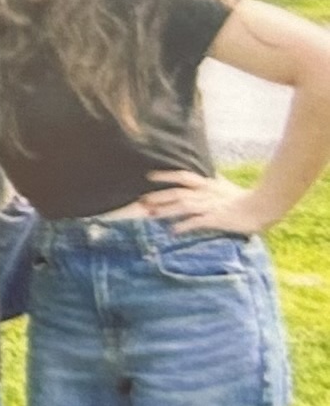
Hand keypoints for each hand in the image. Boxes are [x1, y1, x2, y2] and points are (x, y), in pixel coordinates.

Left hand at [141, 169, 280, 235]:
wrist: (263, 206)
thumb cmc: (245, 198)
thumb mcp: (226, 186)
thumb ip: (215, 181)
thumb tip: (211, 175)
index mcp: (208, 184)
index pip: (183, 176)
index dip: (166, 175)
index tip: (149, 176)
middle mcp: (206, 193)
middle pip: (177, 192)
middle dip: (158, 196)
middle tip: (142, 201)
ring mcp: (210, 206)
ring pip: (183, 206)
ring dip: (166, 210)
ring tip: (151, 215)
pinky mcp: (216, 219)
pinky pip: (197, 222)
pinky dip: (184, 225)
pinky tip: (173, 231)